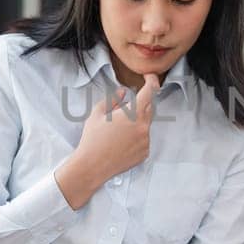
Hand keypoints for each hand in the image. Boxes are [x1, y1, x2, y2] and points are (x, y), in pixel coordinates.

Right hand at [56, 74, 156, 207]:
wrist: (92, 166)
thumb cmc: (93, 139)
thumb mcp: (98, 114)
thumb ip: (113, 99)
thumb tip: (123, 92)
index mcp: (133, 114)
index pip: (150, 92)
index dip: (151, 81)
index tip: (149, 77)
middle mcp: (143, 127)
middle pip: (149, 107)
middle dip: (139, 104)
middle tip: (122, 110)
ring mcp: (145, 141)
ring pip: (146, 124)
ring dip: (136, 121)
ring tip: (116, 131)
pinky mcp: (145, 152)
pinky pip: (144, 138)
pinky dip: (136, 136)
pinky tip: (120, 142)